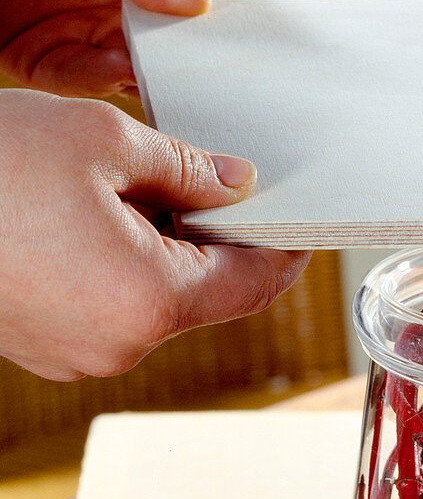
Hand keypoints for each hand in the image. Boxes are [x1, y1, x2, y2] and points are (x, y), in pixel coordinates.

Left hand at [0, 0, 254, 97]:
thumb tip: (194, 5)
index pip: (225, 15)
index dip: (247, 40)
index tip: (265, 63)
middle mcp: (140, 14)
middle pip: (185, 62)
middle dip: (201, 78)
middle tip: (215, 86)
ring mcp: (96, 38)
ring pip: (138, 82)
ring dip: (153, 85)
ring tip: (164, 76)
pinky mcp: (49, 55)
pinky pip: (80, 81)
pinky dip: (100, 82)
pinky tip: (118, 70)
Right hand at [0, 89, 308, 379]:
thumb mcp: (102, 142)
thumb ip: (188, 170)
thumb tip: (238, 184)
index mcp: (148, 301)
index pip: (253, 285)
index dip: (285, 249)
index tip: (300, 222)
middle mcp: (119, 345)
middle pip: (206, 294)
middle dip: (218, 240)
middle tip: (213, 181)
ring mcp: (78, 355)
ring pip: (157, 300)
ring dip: (167, 250)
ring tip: (137, 189)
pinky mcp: (46, 347)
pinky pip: (112, 308)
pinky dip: (124, 267)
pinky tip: (98, 218)